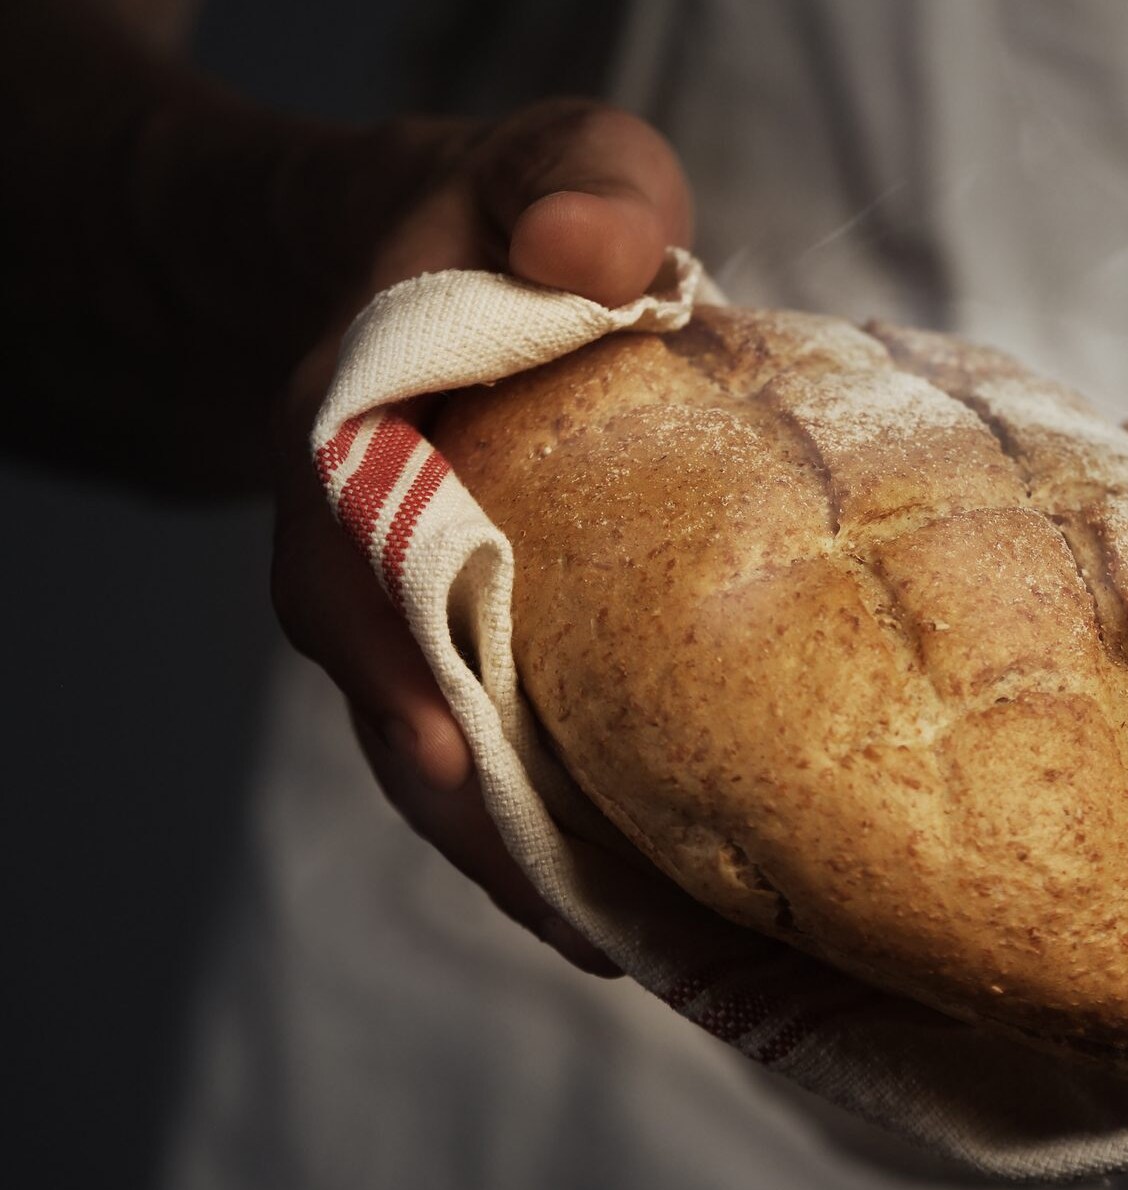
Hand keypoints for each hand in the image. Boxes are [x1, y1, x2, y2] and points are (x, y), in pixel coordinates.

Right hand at [270, 99, 692, 974]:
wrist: (442, 259)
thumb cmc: (512, 215)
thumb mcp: (553, 163)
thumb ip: (578, 182)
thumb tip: (595, 254)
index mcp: (351, 428)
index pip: (344, 549)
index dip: (391, 652)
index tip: (450, 751)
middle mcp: (355, 542)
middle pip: (387, 698)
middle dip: (472, 812)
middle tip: (577, 917)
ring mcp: (403, 607)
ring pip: (435, 751)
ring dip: (519, 853)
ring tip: (628, 947)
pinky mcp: (465, 644)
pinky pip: (489, 747)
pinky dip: (552, 824)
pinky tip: (641, 905)